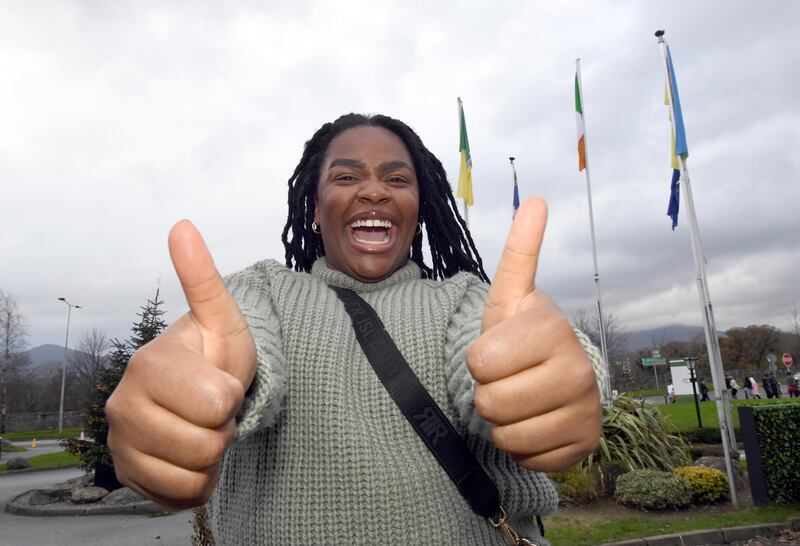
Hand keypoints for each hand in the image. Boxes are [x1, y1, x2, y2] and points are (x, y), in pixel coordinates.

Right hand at [106, 220, 255, 507]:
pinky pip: (181, 497)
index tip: (220, 381)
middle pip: (207, 445)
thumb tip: (182, 225)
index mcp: (149, 365)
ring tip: (202, 427)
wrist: (199, 392)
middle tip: (213, 409)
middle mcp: (123, 406)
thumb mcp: (222, 317)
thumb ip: (203, 278)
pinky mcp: (129, 475)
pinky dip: (198, 482)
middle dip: (222, 427)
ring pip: (194, 474)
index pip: (218, 404)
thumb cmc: (214, 354)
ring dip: (212, 456)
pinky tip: (190, 454)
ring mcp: (122, 444)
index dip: (232, 396)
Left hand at [467, 197, 600, 471]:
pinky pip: (528, 459)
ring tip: (519, 399)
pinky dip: (522, 446)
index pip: (480, 362)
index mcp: (552, 329)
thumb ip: (519, 253)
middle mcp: (578, 369)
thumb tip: (536, 199)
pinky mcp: (585, 445)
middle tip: (507, 378)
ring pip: (507, 435)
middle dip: (488, 392)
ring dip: (502, 421)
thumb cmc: (519, 338)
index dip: (478, 360)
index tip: (497, 350)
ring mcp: (586, 410)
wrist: (549, 379)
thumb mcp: (510, 298)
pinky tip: (535, 422)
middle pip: (491, 403)